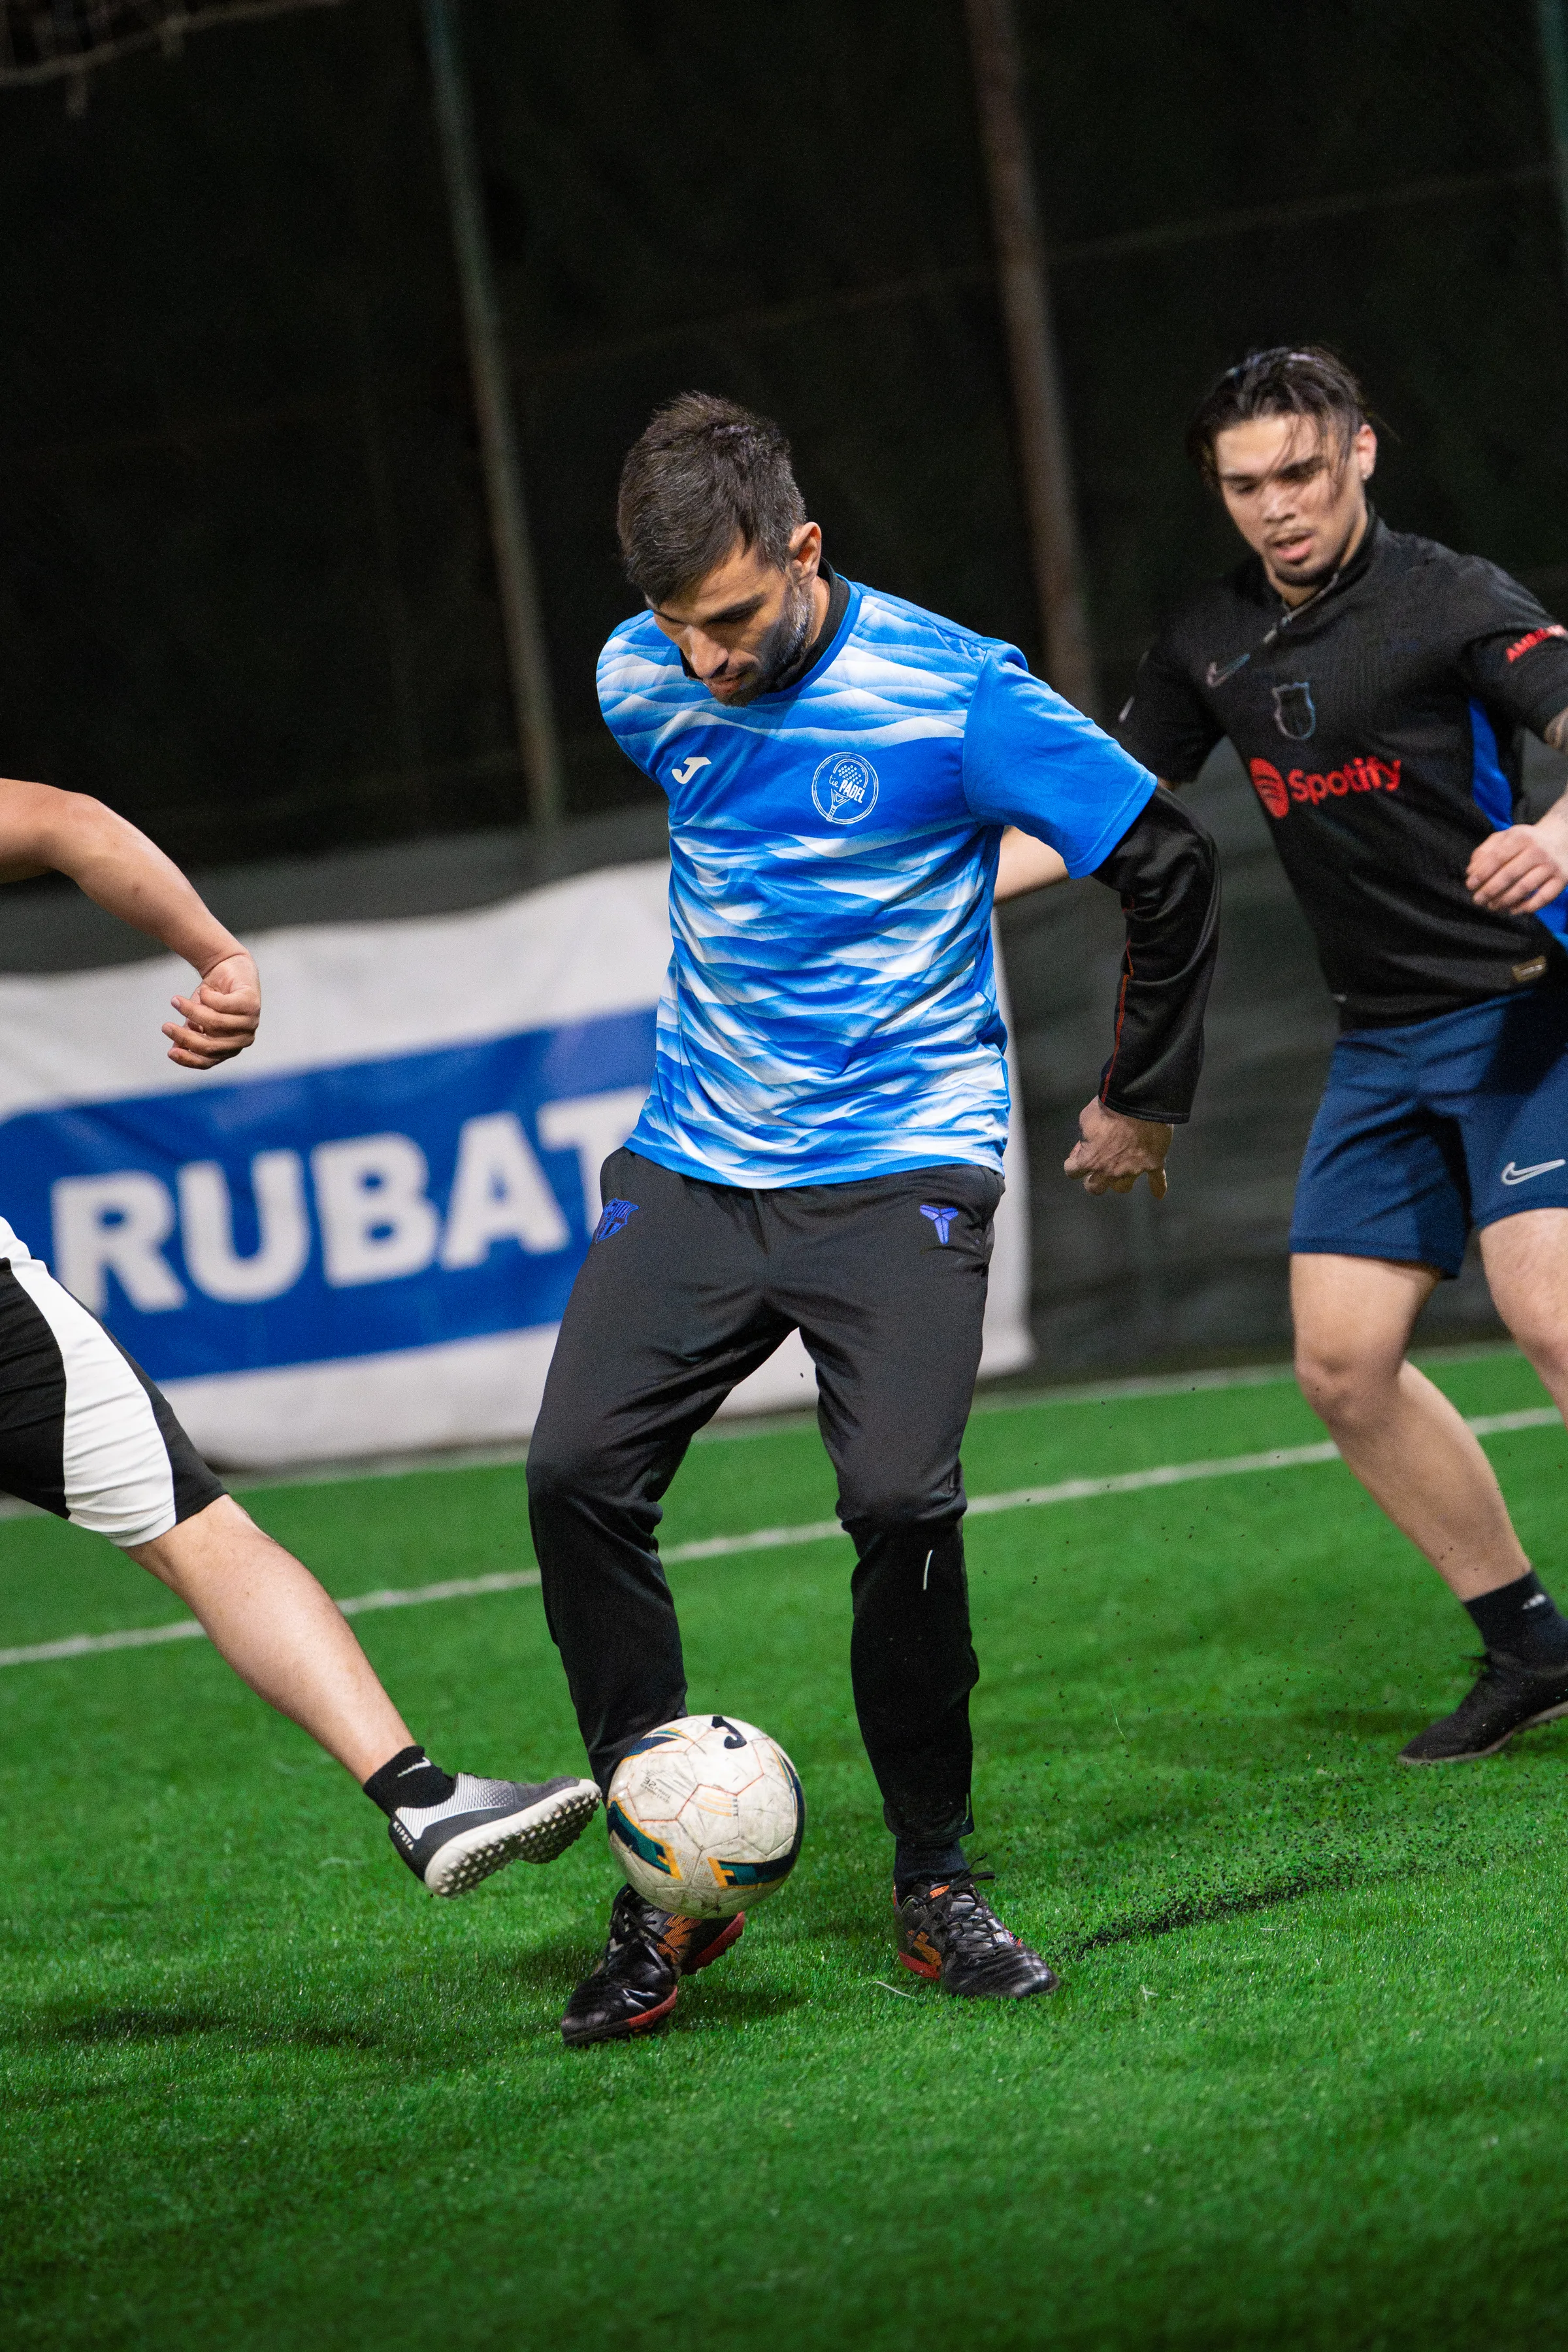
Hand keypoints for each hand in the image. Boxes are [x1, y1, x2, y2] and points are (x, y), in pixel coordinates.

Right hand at [163, 948, 259, 1069]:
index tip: (169, 1052)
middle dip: (185, 1036)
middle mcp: (243, 1039)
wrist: (226, 967)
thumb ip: (188, 1033)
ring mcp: (250, 1023)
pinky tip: (204, 990)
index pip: (208, 1061)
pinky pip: (223, 1005)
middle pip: (210, 1045)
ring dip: (192, 1011)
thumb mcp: (195, 1018)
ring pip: (215, 1024)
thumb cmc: (210, 997)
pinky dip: (208, 997)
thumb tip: (175, 1050)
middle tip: (165, 1026)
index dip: (188, 1059)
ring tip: (176, 1000)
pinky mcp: (252, 1005)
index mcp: (229, 1048)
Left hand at [1063, 1097, 1171, 1197]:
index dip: (1074, 1163)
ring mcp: (1133, 1169)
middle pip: (1095, 1188)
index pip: (1072, 1172)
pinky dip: (1158, 1187)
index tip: (1079, 1154)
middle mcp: (1110, 1170)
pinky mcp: (1153, 1164)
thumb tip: (1086, 1144)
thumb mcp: (1086, 1119)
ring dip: (1119, 1181)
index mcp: (1090, 1160)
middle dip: (1094, 1180)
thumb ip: (1084, 1136)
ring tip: (1121, 1171)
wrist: (1139, 1101)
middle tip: (1097, 1170)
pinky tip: (1158, 1194)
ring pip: (1123, 1187)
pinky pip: (1157, 1181)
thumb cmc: (1109, 1108)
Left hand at [1467, 811, 1567, 914]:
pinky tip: (1513, 910)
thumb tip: (1471, 871)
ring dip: (1505, 901)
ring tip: (1492, 906)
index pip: (1497, 857)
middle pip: (1509, 874)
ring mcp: (1551, 865)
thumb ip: (1485, 851)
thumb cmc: (1526, 841)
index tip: (1470, 885)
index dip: (1482, 873)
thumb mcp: (1506, 837)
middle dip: (1490, 890)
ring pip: (1524, 888)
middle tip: (1478, 900)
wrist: (1562, 838)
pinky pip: (1543, 898)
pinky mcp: (1562, 879)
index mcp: (1521, 837)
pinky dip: (1526, 907)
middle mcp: (1537, 850)